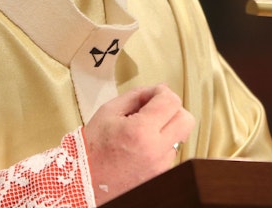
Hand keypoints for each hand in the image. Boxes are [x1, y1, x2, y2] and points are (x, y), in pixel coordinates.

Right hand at [82, 84, 194, 204]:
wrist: (84, 182)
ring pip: (180, 137)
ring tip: (143, 130)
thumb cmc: (91, 149)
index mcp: (140, 131)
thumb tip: (156, 90)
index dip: (162, 92)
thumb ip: (135, 96)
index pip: (171, 101)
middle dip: (173, 109)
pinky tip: (142, 145)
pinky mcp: (160, 175)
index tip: (153, 94)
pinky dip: (161, 145)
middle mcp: (155, 150)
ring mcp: (160, 166)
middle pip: (186, 119)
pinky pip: (170, 153)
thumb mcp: (108, 111)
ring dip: (167, 128)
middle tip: (156, 109)